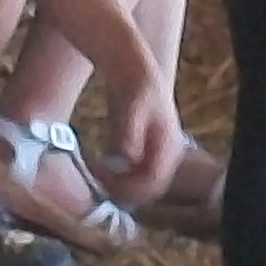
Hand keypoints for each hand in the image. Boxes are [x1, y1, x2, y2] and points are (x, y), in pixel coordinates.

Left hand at [90, 73, 181, 207]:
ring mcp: (157, 158)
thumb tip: (129, 158)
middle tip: (97, 180)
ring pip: (140, 185)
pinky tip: (99, 167)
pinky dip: (117, 177)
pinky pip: (133, 177)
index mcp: (169, 148)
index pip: (155, 182)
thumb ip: (129, 134)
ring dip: (119, 186)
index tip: (106, 182)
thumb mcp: (130, 109)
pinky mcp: (145, 156)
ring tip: (95, 173)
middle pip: (148, 189)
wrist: (137, 75)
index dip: (131, 189)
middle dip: (123, 190)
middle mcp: (168, 157)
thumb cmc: (136, 89)